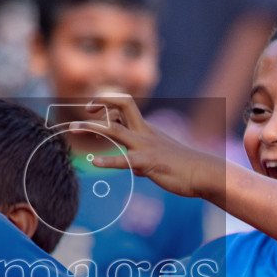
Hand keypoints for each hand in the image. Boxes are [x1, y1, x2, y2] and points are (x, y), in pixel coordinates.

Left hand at [71, 92, 225, 199]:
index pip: (124, 107)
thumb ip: (141, 157)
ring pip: (115, 130)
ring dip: (92, 127)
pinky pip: (124, 161)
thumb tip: (130, 166)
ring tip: (73, 127)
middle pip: (120, 107)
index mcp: (146, 128)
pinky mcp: (149, 163)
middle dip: (99, 103)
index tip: (91, 110)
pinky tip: (94, 162)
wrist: (203, 173)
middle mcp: (144, 132)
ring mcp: (146, 146)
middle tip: (83, 111)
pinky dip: (108, 161)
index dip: (106, 105)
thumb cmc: (182, 166)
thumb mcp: (159, 156)